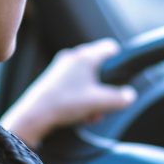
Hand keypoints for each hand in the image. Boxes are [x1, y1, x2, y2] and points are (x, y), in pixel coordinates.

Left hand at [0, 38, 136, 147]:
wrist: (34, 115)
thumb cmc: (66, 103)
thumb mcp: (99, 102)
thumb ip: (120, 98)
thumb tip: (130, 95)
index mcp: (85, 56)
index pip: (109, 47)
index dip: (119, 60)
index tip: (122, 76)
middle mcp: (72, 57)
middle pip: (98, 67)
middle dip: (104, 88)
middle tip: (104, 105)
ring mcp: (61, 67)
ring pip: (86, 78)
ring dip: (93, 97)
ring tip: (91, 115)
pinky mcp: (52, 79)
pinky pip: (74, 85)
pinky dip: (80, 98)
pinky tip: (79, 115)